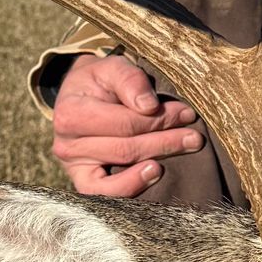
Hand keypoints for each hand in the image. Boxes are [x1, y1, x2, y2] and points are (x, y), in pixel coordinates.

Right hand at [50, 53, 204, 196]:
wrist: (80, 95)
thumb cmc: (99, 81)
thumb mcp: (113, 67)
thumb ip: (130, 80)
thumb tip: (149, 106)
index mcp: (71, 113)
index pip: (124, 123)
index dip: (158, 120)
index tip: (186, 114)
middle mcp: (67, 143)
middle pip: (126, 148)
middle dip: (165, 141)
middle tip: (194, 136)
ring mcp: (73, 166)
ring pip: (121, 168)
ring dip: (158, 159)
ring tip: (184, 149)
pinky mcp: (82, 181)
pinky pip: (104, 193)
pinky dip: (131, 186)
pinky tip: (155, 173)